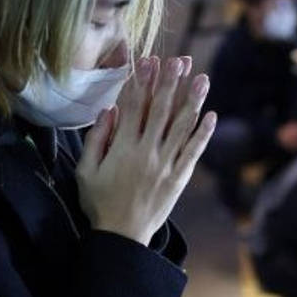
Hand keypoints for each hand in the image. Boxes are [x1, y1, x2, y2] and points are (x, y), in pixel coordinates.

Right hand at [77, 56, 215, 244]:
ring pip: (181, 127)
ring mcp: (165, 165)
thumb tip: (108, 110)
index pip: (133, 107)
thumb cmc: (99, 203)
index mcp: (122, 149)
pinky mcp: (179, 178)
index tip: (150, 61)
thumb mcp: (85, 171)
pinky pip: (193, 152)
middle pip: (160, 111)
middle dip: (170, 83)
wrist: (122, 236)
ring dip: (192, 101)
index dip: (142, 82)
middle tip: (180, 60)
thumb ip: (96, 139)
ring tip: (202, 78)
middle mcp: (147, 153)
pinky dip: (203, 133)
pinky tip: (211, 115)